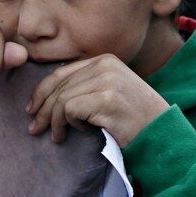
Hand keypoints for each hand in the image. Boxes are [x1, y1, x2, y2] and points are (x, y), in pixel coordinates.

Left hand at [26, 54, 169, 147]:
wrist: (162, 133)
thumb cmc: (135, 118)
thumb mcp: (110, 92)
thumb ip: (86, 86)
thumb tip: (48, 96)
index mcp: (104, 60)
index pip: (60, 73)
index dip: (41, 92)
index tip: (33, 109)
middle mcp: (105, 65)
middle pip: (57, 86)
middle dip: (42, 109)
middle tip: (35, 129)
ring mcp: (106, 80)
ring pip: (61, 100)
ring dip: (55, 122)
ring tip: (58, 136)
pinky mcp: (105, 99)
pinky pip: (69, 110)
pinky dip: (71, 124)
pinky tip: (85, 130)